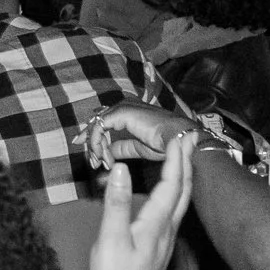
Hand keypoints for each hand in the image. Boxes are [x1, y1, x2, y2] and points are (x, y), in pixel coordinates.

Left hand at [81, 103, 199, 170]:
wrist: (178, 139)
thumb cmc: (164, 143)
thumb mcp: (136, 147)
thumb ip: (121, 147)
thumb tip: (107, 151)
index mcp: (127, 112)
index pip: (102, 123)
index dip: (94, 141)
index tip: (93, 159)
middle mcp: (122, 106)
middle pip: (96, 124)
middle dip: (92, 146)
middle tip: (93, 163)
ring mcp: (121, 108)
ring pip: (96, 127)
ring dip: (96, 148)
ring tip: (100, 163)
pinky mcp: (120, 113)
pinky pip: (100, 128)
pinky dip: (98, 144)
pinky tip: (104, 157)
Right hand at [88, 139, 191, 269]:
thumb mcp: (109, 239)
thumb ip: (117, 203)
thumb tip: (123, 169)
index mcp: (156, 223)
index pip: (171, 183)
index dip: (176, 158)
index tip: (179, 135)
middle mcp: (168, 229)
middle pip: (184, 190)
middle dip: (187, 162)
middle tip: (190, 138)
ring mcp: (166, 240)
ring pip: (181, 201)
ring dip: (184, 176)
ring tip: (183, 158)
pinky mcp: (161, 248)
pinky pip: (174, 212)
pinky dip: (175, 193)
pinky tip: (169, 194)